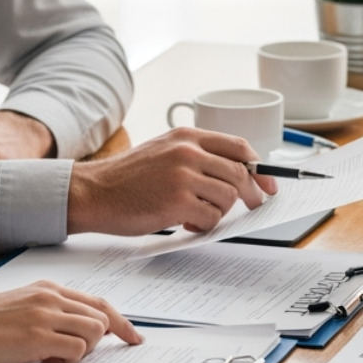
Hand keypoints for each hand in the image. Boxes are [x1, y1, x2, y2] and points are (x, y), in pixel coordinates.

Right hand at [0, 281, 142, 362]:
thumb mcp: (17, 306)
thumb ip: (47, 312)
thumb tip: (74, 331)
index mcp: (46, 288)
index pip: (98, 302)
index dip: (121, 322)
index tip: (133, 338)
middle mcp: (50, 298)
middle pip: (102, 319)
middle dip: (96, 342)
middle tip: (66, 355)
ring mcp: (45, 316)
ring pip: (94, 334)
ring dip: (80, 352)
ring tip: (49, 357)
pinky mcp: (37, 338)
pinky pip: (77, 353)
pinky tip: (41, 362)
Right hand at [66, 127, 277, 235]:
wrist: (93, 192)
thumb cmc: (127, 178)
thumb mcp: (163, 152)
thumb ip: (197, 157)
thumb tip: (238, 174)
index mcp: (187, 136)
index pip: (238, 146)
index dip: (260, 166)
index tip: (269, 183)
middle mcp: (188, 151)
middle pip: (241, 172)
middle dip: (251, 194)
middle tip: (251, 206)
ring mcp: (183, 175)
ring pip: (228, 197)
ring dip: (219, 212)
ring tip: (197, 215)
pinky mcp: (177, 201)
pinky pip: (211, 217)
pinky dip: (204, 225)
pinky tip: (186, 224)